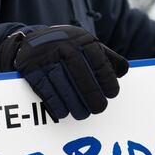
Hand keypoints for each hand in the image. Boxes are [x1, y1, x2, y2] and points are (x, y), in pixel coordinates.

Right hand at [0, 25, 128, 120]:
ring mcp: (46, 57)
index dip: (107, 80)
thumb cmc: (68, 48)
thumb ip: (106, 57)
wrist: (32, 41)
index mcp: (82, 40)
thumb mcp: (87, 45)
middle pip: (81, 74)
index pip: (98, 61)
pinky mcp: (31, 69)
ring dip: (74, 103)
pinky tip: (63, 113)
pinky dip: (55, 104)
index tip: (111, 94)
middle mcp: (64, 46)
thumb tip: (123, 71)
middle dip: (92, 95)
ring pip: (63, 83)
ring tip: (82, 115)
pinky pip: (45, 89)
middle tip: (99, 109)